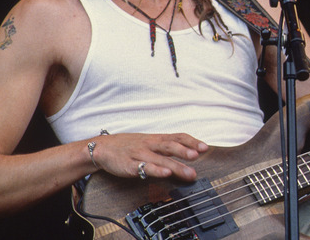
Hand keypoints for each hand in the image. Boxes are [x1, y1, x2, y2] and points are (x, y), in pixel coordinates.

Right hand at [88, 133, 208, 180]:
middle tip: (198, 156)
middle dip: (185, 151)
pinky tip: (165, 173)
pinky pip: (143, 168)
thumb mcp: (151, 142)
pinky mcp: (129, 165)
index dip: (192, 141)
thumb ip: (169, 146)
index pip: (177, 136)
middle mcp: (150, 145)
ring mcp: (140, 154)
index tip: (205, 147)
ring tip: (189, 172)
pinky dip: (155, 170)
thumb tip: (191, 151)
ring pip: (160, 159)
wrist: (103, 148)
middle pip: (170, 146)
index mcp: (156, 139)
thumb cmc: (130, 146)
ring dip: (176, 165)